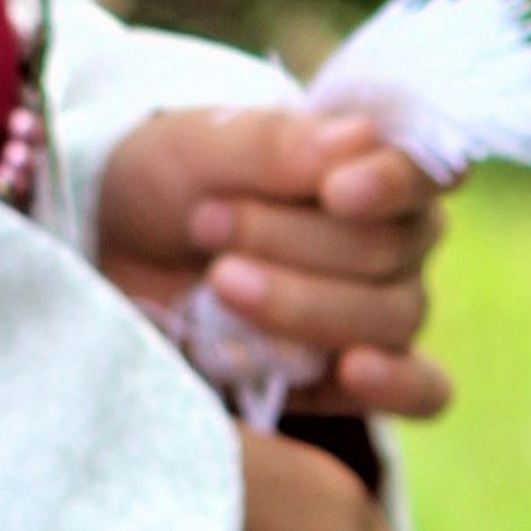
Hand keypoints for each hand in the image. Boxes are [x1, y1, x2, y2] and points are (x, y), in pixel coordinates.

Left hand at [100, 102, 450, 418]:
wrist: (107, 259)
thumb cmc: (163, 185)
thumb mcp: (194, 149)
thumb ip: (272, 144)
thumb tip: (361, 140)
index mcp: (372, 168)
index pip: (423, 172)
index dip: (391, 183)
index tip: (336, 192)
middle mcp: (394, 240)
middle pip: (388, 251)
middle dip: (293, 241)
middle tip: (205, 223)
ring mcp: (379, 311)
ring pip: (391, 317)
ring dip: (305, 304)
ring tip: (221, 283)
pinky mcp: (352, 379)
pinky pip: (421, 390)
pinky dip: (396, 384)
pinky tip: (354, 371)